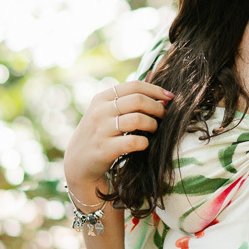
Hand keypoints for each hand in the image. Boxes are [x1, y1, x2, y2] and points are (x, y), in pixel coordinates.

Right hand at [63, 81, 173, 195]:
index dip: (156, 90)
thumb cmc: (100, 133)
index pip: (134, 86)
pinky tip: (144, 144)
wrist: (78, 162)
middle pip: (138, 100)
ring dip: (153, 124)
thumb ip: (128, 100)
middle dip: (157, 107)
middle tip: (164, 116)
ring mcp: (101, 129)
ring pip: (138, 119)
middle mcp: (100, 111)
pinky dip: (144, 142)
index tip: (170, 97)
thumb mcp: (106, 112)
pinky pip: (134, 142)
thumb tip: (162, 95)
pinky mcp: (105, 148)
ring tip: (154, 129)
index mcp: (102, 98)